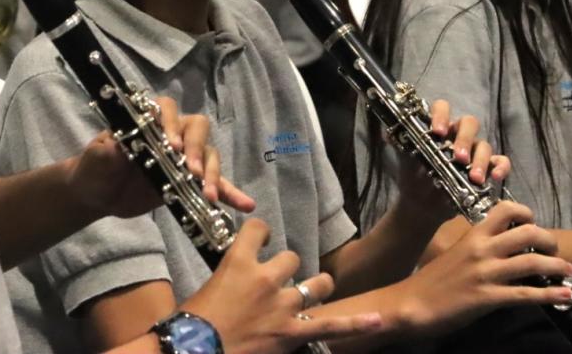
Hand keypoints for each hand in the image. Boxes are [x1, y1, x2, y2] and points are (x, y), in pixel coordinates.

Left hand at [70, 96, 255, 220]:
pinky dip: (230, 193)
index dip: (174, 124)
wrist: (98, 194)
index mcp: (149, 122)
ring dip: (214, 174)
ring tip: (211, 196)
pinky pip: (215, 185)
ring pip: (209, 156)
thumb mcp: (97, 157)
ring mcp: (184, 158)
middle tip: (194, 173)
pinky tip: (245, 204)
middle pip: (197, 129)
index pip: (168, 110)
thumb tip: (121, 143)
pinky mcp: (190, 182)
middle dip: (197, 149)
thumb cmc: (95, 167)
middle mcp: (172, 134)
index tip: (172, 147)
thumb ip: (108, 150)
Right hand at [181, 219, 382, 352]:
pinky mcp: (292, 332)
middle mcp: (265, 278)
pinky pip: (331, 326)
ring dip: (317, 287)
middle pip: (291, 258)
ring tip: (317, 289)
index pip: (258, 229)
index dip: (261, 233)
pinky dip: (356, 324)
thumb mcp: (206, 288)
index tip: (259, 239)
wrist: (196, 350)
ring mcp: (283, 306)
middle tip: (278, 282)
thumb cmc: (193, 322)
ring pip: (316, 284)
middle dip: (287, 267)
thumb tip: (234, 283)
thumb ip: (227, 278)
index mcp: (239, 262)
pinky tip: (378, 319)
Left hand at [393, 100, 509, 228]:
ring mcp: (473, 152)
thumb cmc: (414, 176)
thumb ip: (399, 143)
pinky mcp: (486, 168)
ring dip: (480, 160)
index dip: (441, 115)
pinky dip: (501, 166)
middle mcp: (457, 135)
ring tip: (474, 178)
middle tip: (458, 158)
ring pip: (484, 144)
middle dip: (464, 139)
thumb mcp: (404, 159)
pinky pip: (500, 161)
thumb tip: (387, 132)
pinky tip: (496, 177)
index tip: (436, 132)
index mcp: (438, 128)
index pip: (442, 109)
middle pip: (469, 123)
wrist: (421, 205)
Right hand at [399, 200, 571, 335]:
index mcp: (473, 234)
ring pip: (532, 262)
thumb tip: (500, 247)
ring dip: (558, 266)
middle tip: (554, 250)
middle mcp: (482, 248)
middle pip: (526, 232)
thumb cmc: (432, 279)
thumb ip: (477, 246)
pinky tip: (567, 296)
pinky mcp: (489, 297)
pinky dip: (551, 294)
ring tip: (569, 271)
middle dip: (548, 240)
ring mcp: (486, 273)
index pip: (505, 209)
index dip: (526, 213)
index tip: (533, 223)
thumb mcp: (454, 253)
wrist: (412, 302)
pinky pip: (527, 294)